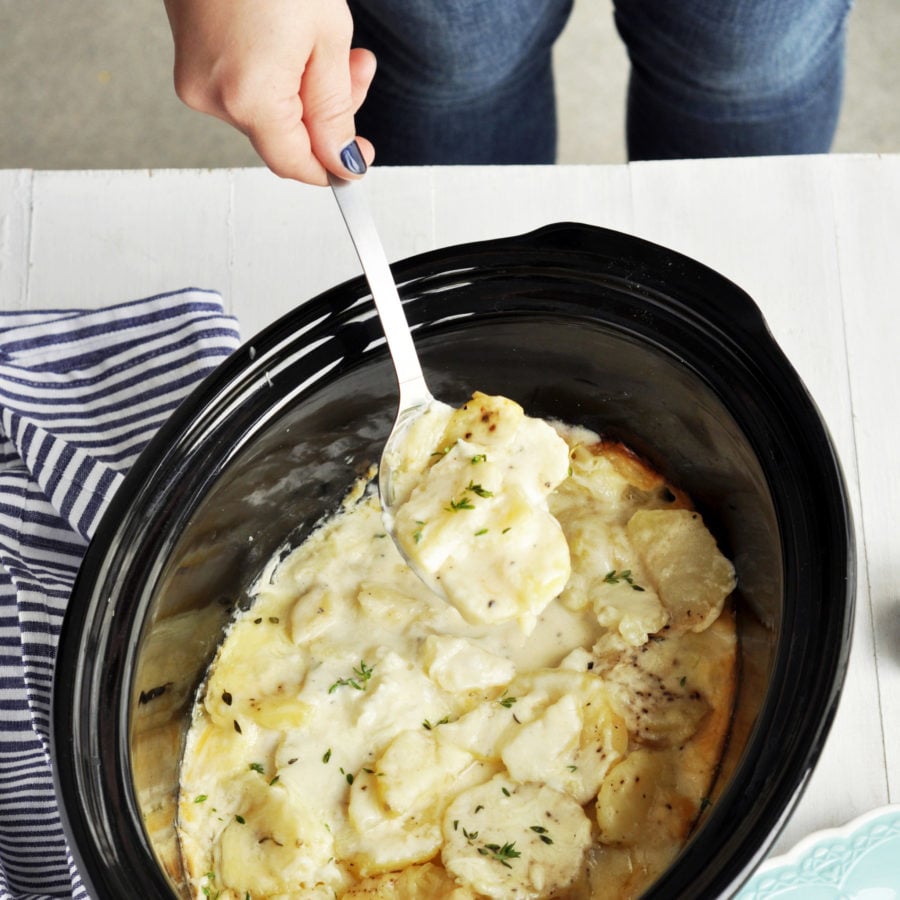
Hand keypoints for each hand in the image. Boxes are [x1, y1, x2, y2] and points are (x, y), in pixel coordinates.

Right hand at [163, 0, 375, 184]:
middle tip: (359, 73)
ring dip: (306, 91)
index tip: (359, 160)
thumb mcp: (327, 38)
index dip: (332, 167)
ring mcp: (195, 78)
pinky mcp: (191, 60)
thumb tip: (340, 159)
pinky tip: (294, 41)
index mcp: (248, 97)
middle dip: (327, 114)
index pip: (295, 165)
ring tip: (328, 44)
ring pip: (267, 112)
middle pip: (283, 139)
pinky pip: (245, 88)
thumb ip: (335, 109)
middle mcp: (212, 96)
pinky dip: (278, 76)